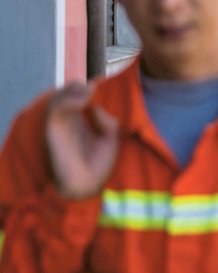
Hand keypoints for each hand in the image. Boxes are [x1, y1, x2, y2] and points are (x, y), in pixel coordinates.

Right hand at [45, 82, 118, 199]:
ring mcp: (59, 125)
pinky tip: (82, 98)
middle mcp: (67, 121)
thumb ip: (106, 121)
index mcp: (80, 121)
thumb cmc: (97, 166)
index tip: (101, 85)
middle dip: (78, 87)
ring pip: (58, 98)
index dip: (87, 88)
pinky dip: (67, 99)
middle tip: (94, 85)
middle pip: (67, 94)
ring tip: (88, 89)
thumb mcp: (109, 139)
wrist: (86, 187)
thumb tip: (95, 108)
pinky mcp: (52, 130)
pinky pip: (55, 109)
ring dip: (72, 90)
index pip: (79, 97)